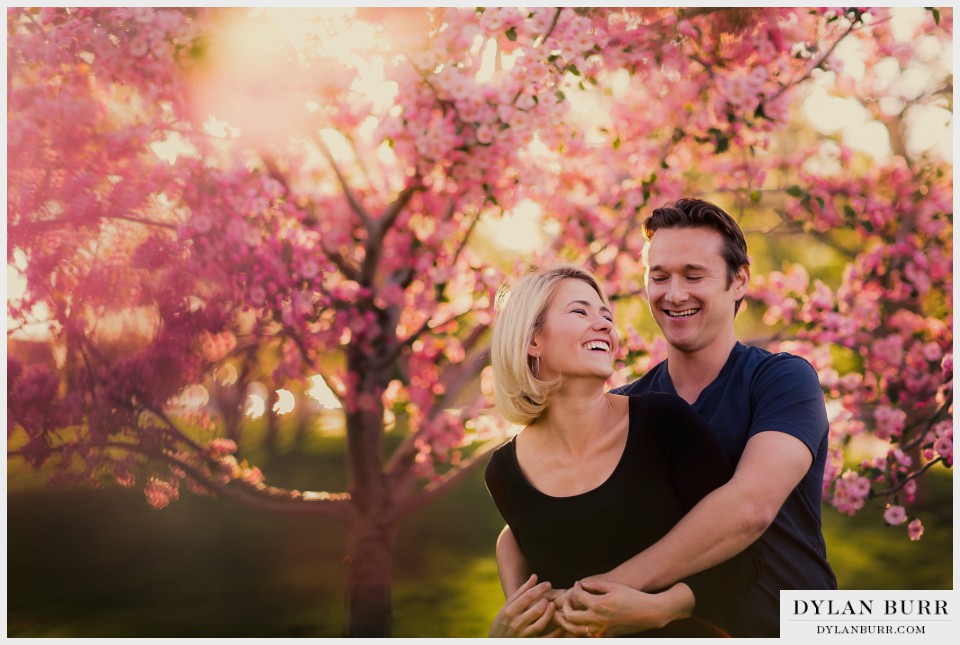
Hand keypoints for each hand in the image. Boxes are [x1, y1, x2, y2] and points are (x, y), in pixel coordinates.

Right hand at [489, 574, 563, 636]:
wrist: (496, 642)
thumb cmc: (503, 620)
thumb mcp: (508, 605)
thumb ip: (522, 591)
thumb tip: (535, 576)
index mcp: (510, 611)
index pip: (528, 596)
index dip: (540, 588)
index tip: (548, 584)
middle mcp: (516, 623)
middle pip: (537, 610)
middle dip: (545, 601)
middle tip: (548, 598)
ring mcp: (523, 635)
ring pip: (541, 623)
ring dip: (550, 613)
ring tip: (552, 606)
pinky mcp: (530, 643)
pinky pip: (546, 639)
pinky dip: (555, 632)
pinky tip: (561, 625)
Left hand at [555, 580, 690, 637]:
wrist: (650, 613)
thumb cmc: (632, 596)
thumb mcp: (613, 586)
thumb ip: (595, 585)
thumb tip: (581, 585)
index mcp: (598, 605)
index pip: (577, 596)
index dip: (575, 588)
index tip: (577, 584)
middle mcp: (598, 619)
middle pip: (571, 617)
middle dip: (565, 608)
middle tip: (565, 601)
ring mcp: (602, 630)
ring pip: (576, 631)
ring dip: (567, 623)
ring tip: (563, 616)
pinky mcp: (608, 636)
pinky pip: (588, 636)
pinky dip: (580, 630)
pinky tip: (580, 623)